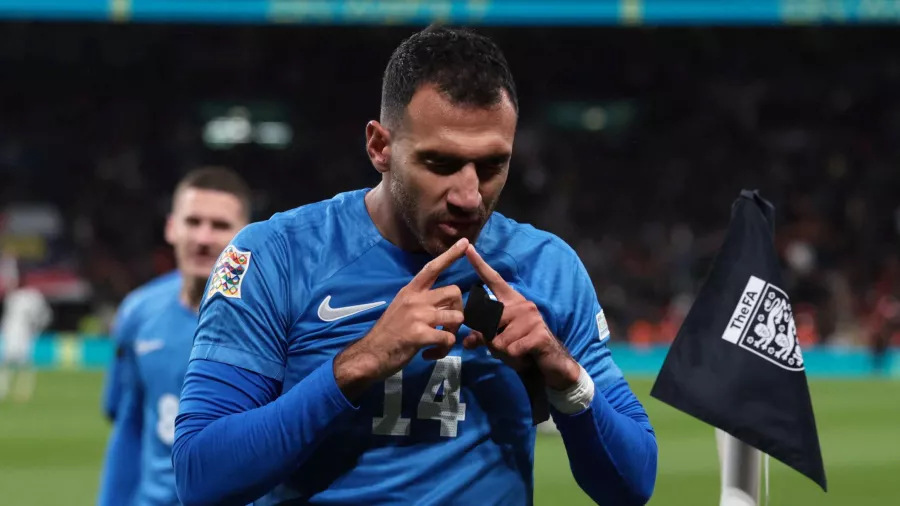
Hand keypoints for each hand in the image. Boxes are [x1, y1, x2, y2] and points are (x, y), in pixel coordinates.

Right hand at [334, 238, 467, 399]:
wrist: (370, 354)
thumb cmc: (387, 333)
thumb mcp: (400, 308)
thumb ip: (419, 301)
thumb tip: (441, 303)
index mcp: (410, 291)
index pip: (432, 268)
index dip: (450, 255)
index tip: (465, 242)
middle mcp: (415, 299)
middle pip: (454, 292)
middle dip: (458, 310)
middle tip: (448, 325)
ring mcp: (418, 316)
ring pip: (456, 317)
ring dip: (452, 333)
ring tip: (440, 343)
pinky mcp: (420, 335)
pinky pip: (448, 339)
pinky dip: (444, 350)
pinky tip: (430, 354)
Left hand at [462, 245, 579, 390]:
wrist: (549, 363)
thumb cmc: (522, 347)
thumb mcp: (498, 341)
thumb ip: (482, 337)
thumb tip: (466, 342)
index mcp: (511, 301)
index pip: (493, 280)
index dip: (480, 265)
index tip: (469, 248)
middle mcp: (522, 304)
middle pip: (489, 322)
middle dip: (492, 341)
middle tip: (508, 345)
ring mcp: (532, 317)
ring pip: (499, 339)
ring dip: (504, 351)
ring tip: (519, 349)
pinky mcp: (539, 333)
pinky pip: (512, 348)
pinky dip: (514, 356)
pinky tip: (526, 354)